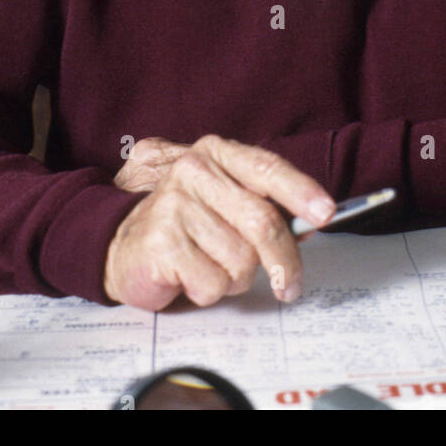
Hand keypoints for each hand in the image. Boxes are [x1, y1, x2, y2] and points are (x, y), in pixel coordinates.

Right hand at [103, 134, 334, 311]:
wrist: (119, 244)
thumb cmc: (184, 225)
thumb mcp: (224, 204)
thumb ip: (264, 207)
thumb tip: (310, 225)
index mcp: (216, 154)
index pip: (267, 167)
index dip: (301, 190)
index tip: (326, 213)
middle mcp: (195, 171)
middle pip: (263, 222)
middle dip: (284, 262)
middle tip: (289, 286)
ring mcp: (175, 204)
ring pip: (240, 260)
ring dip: (234, 279)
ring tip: (210, 267)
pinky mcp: (162, 241)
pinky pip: (212, 282)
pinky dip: (207, 291)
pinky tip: (188, 276)